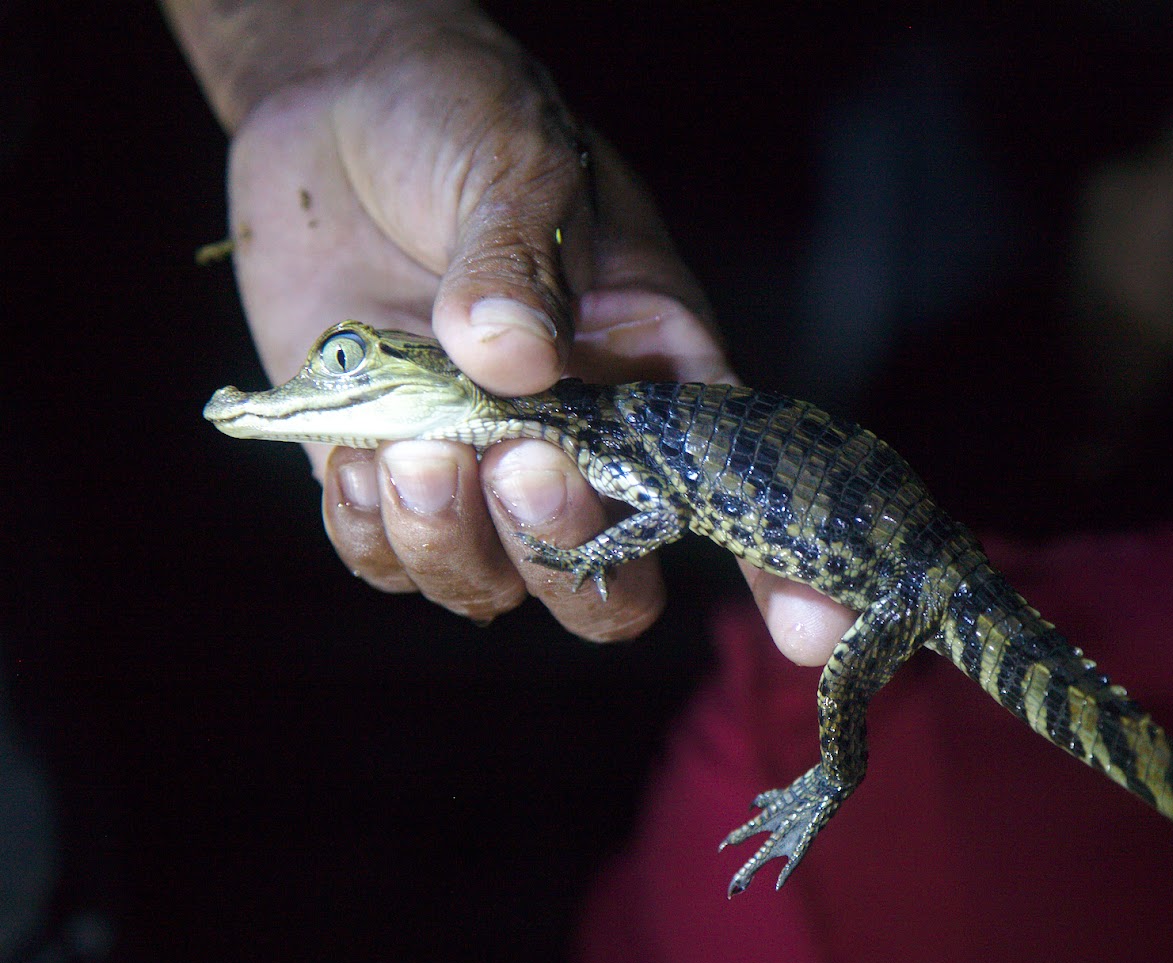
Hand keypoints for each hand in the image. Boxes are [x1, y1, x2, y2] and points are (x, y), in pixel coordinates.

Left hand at [172, 3, 852, 657]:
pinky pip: (386, 559)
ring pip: (493, 587)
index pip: (736, 489)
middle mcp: (580, 444)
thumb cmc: (469, 120)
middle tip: (519, 458)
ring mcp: (477, 467)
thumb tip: (509, 361)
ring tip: (413, 444)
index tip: (810, 633)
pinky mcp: (380, 466)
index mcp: (656, 375)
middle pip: (609, 580)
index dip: (781, 570)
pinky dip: (371, 532)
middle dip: (566, 546)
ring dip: (454, 542)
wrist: (342, 98)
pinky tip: (360, 451)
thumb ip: (520, 261)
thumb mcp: (520, 163)